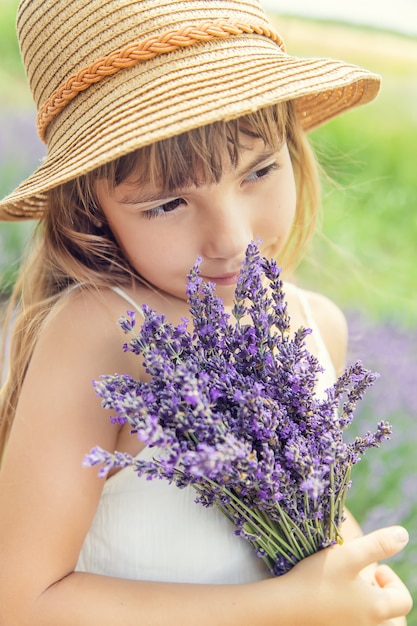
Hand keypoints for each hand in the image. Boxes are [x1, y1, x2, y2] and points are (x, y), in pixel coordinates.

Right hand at [281, 526, 411, 625]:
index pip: (404, 600)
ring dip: (372, 611)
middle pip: (394, 621)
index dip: (394, 581)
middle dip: (387, 602)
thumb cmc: (317, 579)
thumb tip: (403, 535)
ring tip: (353, 594)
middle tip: (368, 586)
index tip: (376, 568)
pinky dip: (353, 617)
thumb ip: (377, 544)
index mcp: (377, 609)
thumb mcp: (348, 555)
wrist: (283, 608)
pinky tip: (335, 603)